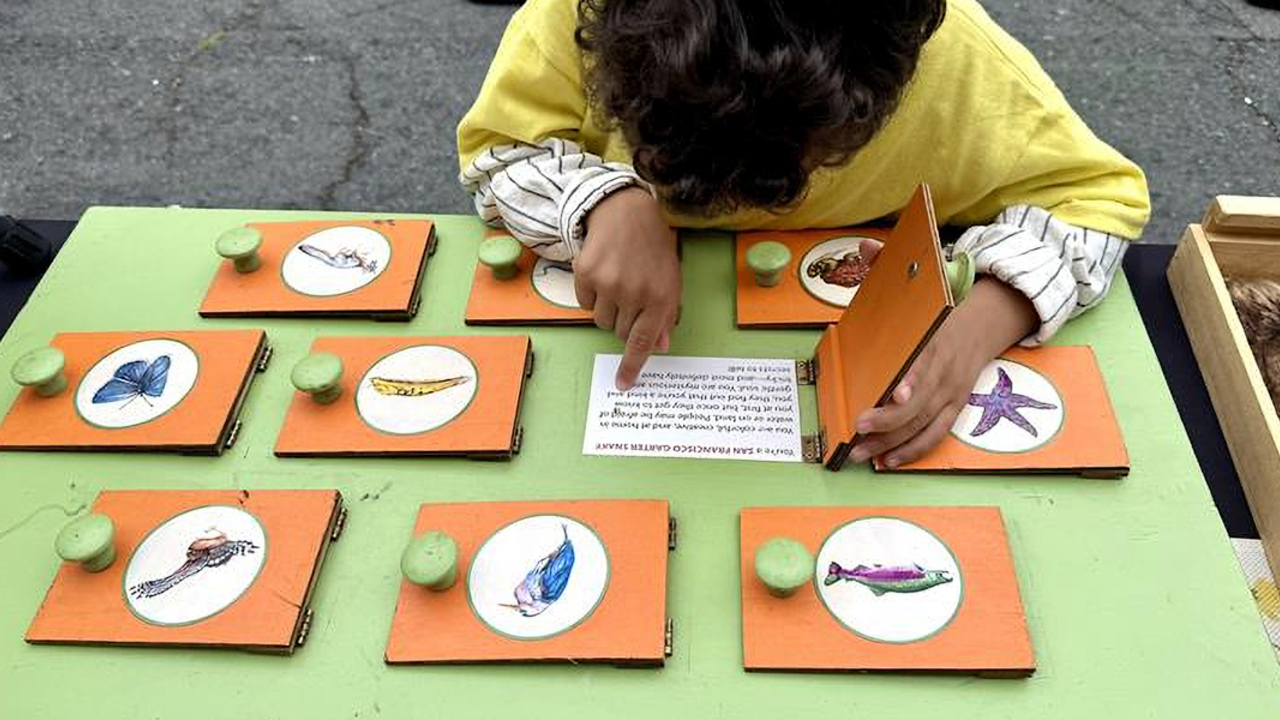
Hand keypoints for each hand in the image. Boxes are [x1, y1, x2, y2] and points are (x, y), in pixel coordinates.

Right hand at [574, 187, 679, 389]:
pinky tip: (604, 273)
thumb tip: (659, 347)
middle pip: (619, 333)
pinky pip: (584, 303)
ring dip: (607, 309)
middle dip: (624, 322)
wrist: (627, 213)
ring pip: (600, 320)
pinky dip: (592, 294)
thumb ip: (665, 316)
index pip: (643, 342)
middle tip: (630, 297)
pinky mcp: (586, 273)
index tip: (623, 384)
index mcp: (661, 297)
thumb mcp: (670, 281)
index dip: (632, 366)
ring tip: (617, 283)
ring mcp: (609, 283)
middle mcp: (635, 292)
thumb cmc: (653, 250)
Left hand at [848, 253, 1038, 466]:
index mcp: (936, 340)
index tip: (894, 395)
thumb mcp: (922, 280)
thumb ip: (888, 265)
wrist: (988, 320)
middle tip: (856, 429)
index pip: (923, 363)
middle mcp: (946, 370)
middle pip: (919, 403)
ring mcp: (952, 392)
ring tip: (861, 455)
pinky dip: (912, 450)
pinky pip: (935, 435)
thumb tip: (866, 247)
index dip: (911, 381)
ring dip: (892, 442)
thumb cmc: (941, 306)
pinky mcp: (955, 406)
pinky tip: (887, 461)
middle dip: (888, 420)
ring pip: (924, 425)